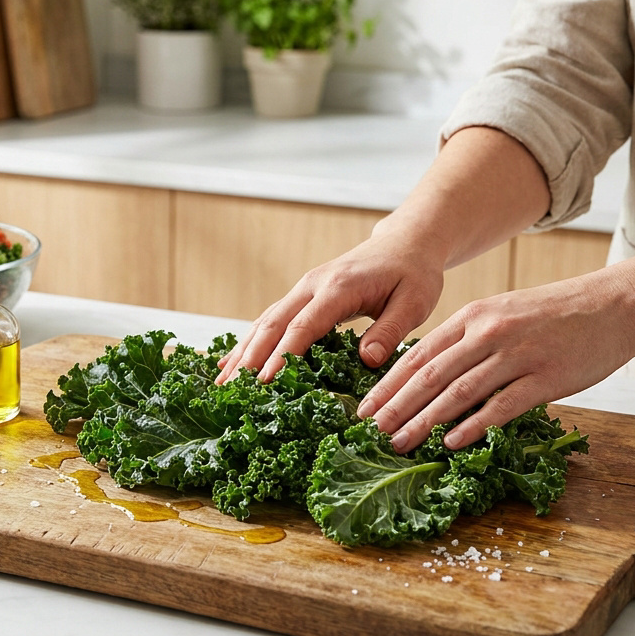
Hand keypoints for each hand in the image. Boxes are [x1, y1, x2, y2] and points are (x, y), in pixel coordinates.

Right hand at [215, 231, 446, 383]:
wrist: (404, 244)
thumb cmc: (412, 274)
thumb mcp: (414, 302)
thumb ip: (390, 330)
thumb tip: (367, 360)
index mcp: (337, 288)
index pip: (303, 326)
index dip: (282, 356)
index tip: (264, 382)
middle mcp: (311, 286)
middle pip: (271, 324)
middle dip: (249, 359)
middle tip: (231, 391)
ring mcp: (302, 289)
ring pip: (264, 322)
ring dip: (242, 353)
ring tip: (221, 384)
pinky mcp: (301, 297)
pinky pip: (270, 321)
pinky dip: (249, 343)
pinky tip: (230, 363)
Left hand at [356, 270, 634, 452]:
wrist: (615, 304)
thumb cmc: (555, 315)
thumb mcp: (502, 314)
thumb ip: (467, 342)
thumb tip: (429, 379)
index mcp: (473, 317)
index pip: (418, 354)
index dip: (388, 384)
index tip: (363, 408)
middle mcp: (489, 332)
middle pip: (430, 374)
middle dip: (396, 406)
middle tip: (370, 432)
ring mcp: (517, 354)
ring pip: (459, 391)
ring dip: (425, 421)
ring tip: (400, 443)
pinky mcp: (546, 376)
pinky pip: (502, 405)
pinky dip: (474, 426)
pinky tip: (452, 443)